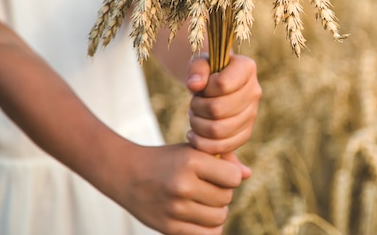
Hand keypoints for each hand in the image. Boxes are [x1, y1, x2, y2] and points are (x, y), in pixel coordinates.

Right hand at [113, 143, 242, 234]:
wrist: (127, 174)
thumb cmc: (168, 160)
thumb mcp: (193, 150)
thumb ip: (224, 159)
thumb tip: (249, 174)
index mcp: (190, 161)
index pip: (233, 178)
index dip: (231, 176)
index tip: (221, 173)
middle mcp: (182, 185)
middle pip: (226, 199)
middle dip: (222, 193)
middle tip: (208, 187)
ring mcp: (175, 209)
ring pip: (219, 218)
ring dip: (216, 211)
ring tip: (203, 201)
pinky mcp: (169, 228)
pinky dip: (209, 228)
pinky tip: (200, 216)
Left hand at [185, 54, 260, 159]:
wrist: (215, 86)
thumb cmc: (207, 72)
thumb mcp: (200, 63)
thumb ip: (197, 69)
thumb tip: (194, 85)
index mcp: (246, 68)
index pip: (222, 84)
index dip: (204, 88)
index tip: (201, 86)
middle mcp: (254, 92)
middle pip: (218, 109)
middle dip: (197, 108)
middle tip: (193, 104)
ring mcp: (252, 114)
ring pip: (218, 130)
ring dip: (198, 125)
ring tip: (194, 116)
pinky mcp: (246, 133)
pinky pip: (223, 146)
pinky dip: (203, 144)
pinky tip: (194, 134)